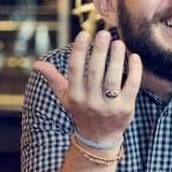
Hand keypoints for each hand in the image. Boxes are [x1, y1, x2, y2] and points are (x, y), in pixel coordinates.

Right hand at [34, 30, 141, 144]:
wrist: (99, 138)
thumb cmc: (81, 111)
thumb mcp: (65, 97)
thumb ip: (53, 78)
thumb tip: (37, 63)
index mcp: (74, 96)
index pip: (75, 70)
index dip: (79, 51)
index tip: (84, 34)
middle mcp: (90, 102)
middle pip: (94, 72)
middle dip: (99, 51)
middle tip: (103, 33)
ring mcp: (109, 107)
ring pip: (112, 78)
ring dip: (116, 58)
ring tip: (118, 42)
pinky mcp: (126, 109)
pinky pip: (131, 86)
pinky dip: (134, 71)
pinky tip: (134, 56)